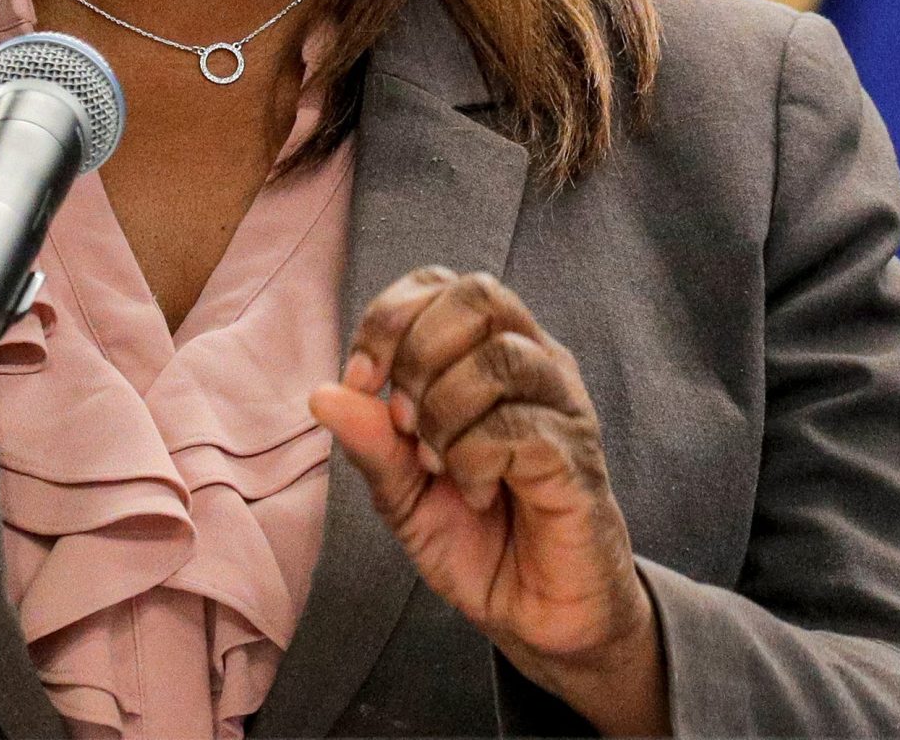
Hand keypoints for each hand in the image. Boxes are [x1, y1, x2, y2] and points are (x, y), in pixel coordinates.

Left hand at [308, 268, 668, 734]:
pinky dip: (474, 460)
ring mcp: (563, 408)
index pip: (439, 283)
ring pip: (499, 358)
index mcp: (487, 355)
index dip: (390, 318)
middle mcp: (534, 365)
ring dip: (444, 412)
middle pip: (478, 295)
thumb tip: (322, 394)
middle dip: (418, 353)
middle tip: (402, 422)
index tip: (362, 380)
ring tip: (437, 464)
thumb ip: (369, 441)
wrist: (536, 616)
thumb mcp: (401, 491)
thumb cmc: (476, 538)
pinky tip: (475, 494)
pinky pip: (518, 428)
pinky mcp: (577, 458)